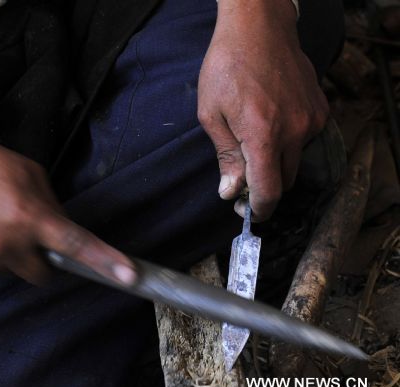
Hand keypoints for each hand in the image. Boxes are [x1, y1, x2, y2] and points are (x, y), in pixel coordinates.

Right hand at [0, 119, 136, 285]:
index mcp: (28, 214)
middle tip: (26, 234)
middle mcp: (7, 243)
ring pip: (12, 269)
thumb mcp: (23, 169)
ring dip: (9, 253)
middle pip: (42, 273)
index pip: (75, 244)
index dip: (106, 262)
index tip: (130, 277)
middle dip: (42, 259)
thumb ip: (47, 202)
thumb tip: (60, 226)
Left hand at [197, 0, 328, 220]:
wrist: (258, 28)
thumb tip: (230, 192)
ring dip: (276, 164)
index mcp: (262, 135)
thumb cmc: (227, 67)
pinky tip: (269, 124)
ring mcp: (310, 119)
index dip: (260, 208)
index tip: (250, 212)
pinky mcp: (319, 109)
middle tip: (242, 181)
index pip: (270, 190)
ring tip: (252, 143)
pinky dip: (287, 143)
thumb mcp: (211, 114)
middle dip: (265, 187)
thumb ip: (225, 157)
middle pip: (285, 181)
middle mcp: (293, 131)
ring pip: (295, 161)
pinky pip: (304, 140)